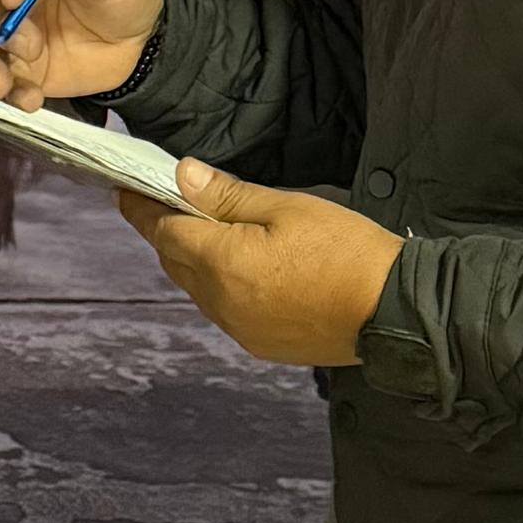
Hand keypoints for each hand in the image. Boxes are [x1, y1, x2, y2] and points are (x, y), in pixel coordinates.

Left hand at [118, 161, 403, 366]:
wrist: (395, 313)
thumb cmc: (347, 251)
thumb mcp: (288, 207)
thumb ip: (229, 196)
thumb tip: (183, 177)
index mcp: (223, 264)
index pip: (163, 232)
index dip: (143, 209)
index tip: (127, 190)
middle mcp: (221, 303)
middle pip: (174, 263)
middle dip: (165, 233)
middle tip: (164, 204)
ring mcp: (240, 329)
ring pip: (197, 290)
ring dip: (193, 262)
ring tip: (206, 233)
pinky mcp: (260, 345)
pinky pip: (223, 311)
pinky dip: (219, 287)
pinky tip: (240, 270)